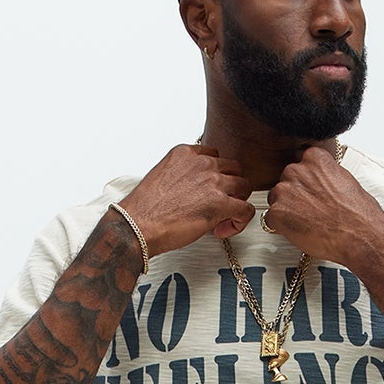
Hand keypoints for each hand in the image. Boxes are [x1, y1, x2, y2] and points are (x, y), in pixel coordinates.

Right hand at [120, 144, 253, 256]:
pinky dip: (240, 222)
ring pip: (244, 186)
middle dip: (230, 188)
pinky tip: (224, 229)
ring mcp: (213, 182)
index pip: (215, 156)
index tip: (208, 192)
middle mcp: (202, 163)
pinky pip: (246, 210)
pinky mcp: (220, 203)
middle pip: (234, 169)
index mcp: (185, 153)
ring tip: (223, 219)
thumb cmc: (145, 209)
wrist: (138, 225)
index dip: (216, 176)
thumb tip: (195, 192)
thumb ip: (183, 177)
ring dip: (237, 203)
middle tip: (219, 205)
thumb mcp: (163, 177)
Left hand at [263, 145, 383, 263]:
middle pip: (285, 181)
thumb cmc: (357, 212)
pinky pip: (270, 220)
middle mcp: (297, 170)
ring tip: (306, 222)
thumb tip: (320, 183)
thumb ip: (325, 176)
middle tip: (309, 211)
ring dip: (286, 211)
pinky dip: (281, 227)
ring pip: (276, 200)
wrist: (358, 233)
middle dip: (294, 196)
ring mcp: (285, 190)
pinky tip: (299, 231)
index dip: (305, 182)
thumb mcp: (344, 179)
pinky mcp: (278, 212)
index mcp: (314, 158)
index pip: (300, 165)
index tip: (311, 192)